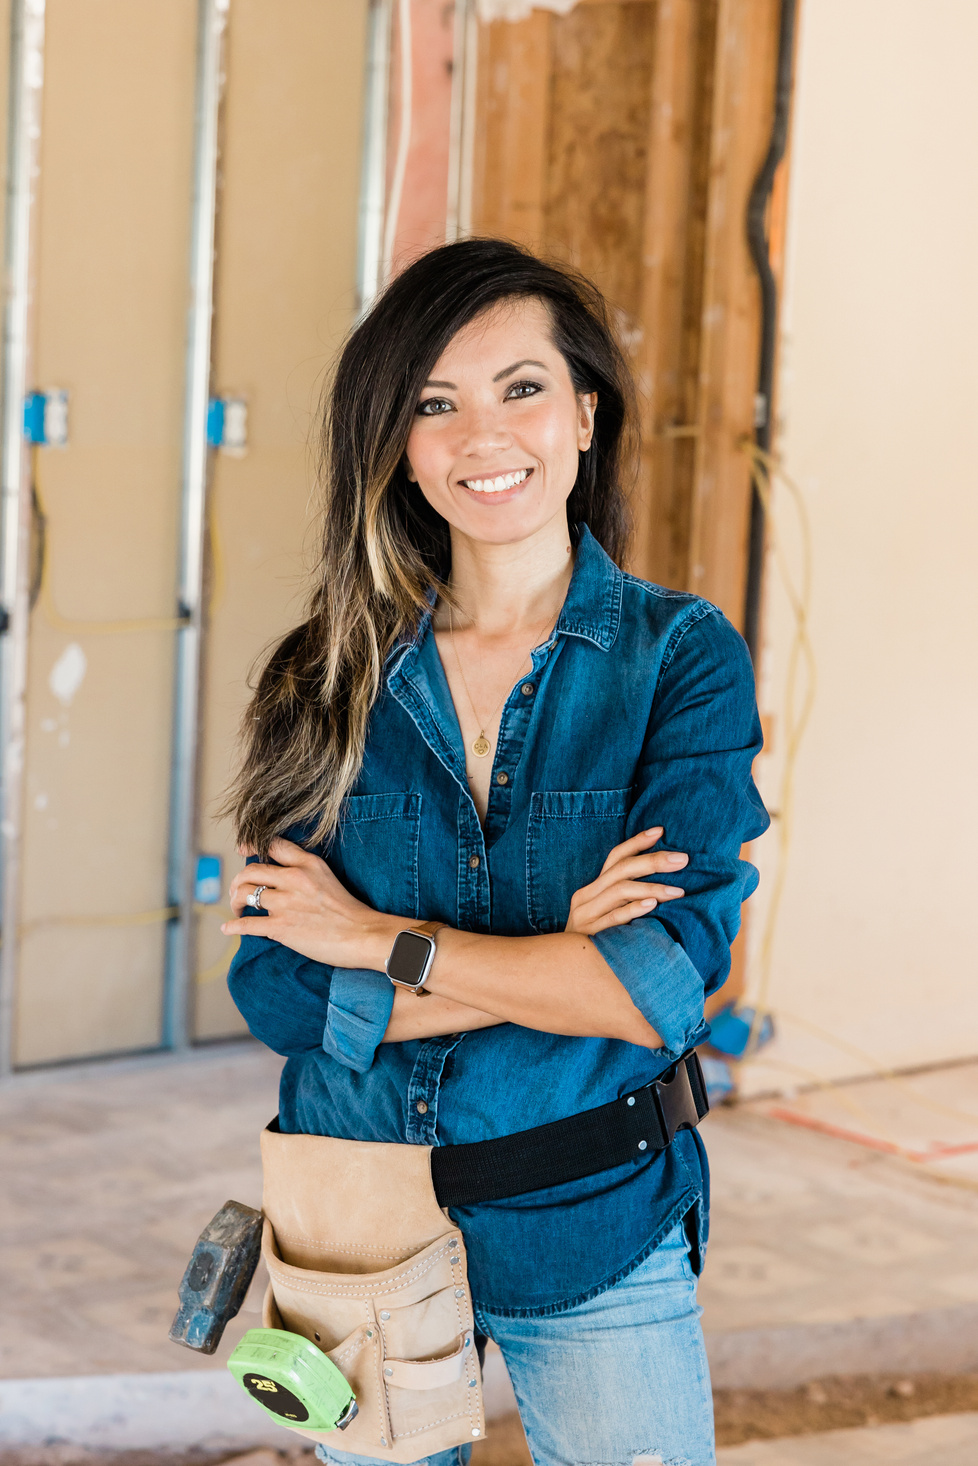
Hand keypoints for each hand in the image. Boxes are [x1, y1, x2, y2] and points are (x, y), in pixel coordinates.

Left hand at [221, 837, 400, 969]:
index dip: (253, 845)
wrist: (362, 935)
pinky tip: (228, 927)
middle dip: (237, 881)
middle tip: (236, 890)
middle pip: (251, 871)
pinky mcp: (281, 927)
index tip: (242, 848)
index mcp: (307, 863)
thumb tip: (278, 877)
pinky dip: (234, 925)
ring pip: (245, 894)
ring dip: (235, 902)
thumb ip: (304, 870)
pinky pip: (247, 924)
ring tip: (237, 909)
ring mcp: (285, 903)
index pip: (273, 846)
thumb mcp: (328, 877)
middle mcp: (293, 878)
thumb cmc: (348, 910)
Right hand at [564, 827, 687, 935]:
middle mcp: (585, 897)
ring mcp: (585, 916)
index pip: (615, 857)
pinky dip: (633, 909)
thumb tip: (661, 887)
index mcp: (591, 890)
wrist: (562, 973)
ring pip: (619, 891)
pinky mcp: (590, 935)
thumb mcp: (606, 916)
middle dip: (653, 860)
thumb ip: (625, 900)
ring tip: (678, 891)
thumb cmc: (596, 943)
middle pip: (620, 869)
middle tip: (682, 859)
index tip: (661, 831)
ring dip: (651, 887)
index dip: (636, 842)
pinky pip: (614, 918)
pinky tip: (652, 905)